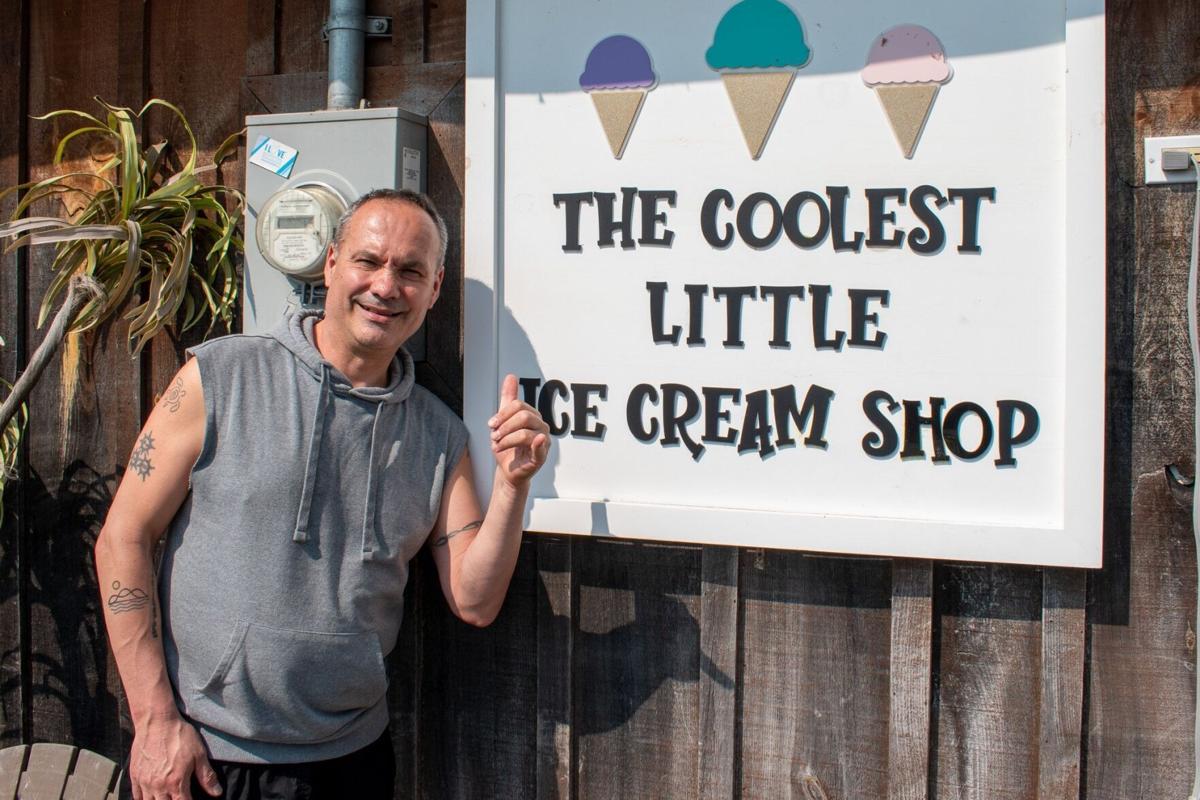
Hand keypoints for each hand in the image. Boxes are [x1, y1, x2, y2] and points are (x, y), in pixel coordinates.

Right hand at [129, 713, 221, 798]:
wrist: (157, 722)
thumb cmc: (180, 736)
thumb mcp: (199, 754)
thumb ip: (207, 776)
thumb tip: (217, 793)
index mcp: (176, 782)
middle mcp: (158, 786)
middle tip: (179, 797)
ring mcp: (144, 782)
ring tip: (166, 798)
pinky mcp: (134, 775)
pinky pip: (136, 795)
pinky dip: (142, 799)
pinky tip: (150, 797)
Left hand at [488, 374, 549, 488]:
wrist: (508, 471)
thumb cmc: (508, 447)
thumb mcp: (504, 421)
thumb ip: (509, 399)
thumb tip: (511, 376)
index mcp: (534, 417)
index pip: (519, 406)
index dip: (502, 414)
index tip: (490, 425)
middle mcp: (541, 427)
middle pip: (523, 416)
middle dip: (504, 426)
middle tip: (493, 437)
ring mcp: (543, 442)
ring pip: (525, 433)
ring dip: (506, 439)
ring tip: (497, 446)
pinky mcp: (541, 457)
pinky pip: (541, 447)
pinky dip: (538, 444)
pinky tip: (536, 440)